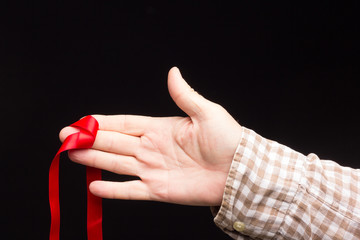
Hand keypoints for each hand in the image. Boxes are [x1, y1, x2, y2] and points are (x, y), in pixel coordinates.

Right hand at [59, 67, 241, 205]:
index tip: (82, 121)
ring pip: (115, 164)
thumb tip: (173, 71)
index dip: (102, 122)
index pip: (124, 123)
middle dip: (88, 139)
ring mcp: (153, 170)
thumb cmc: (228, 140)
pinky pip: (130, 191)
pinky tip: (94, 187)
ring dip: (93, 160)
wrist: (240, 172)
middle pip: (113, 142)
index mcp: (160, 128)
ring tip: (71, 155)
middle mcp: (152, 148)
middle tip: (65, 137)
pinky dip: (112, 190)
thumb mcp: (206, 113)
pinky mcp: (158, 190)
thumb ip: (184, 95)